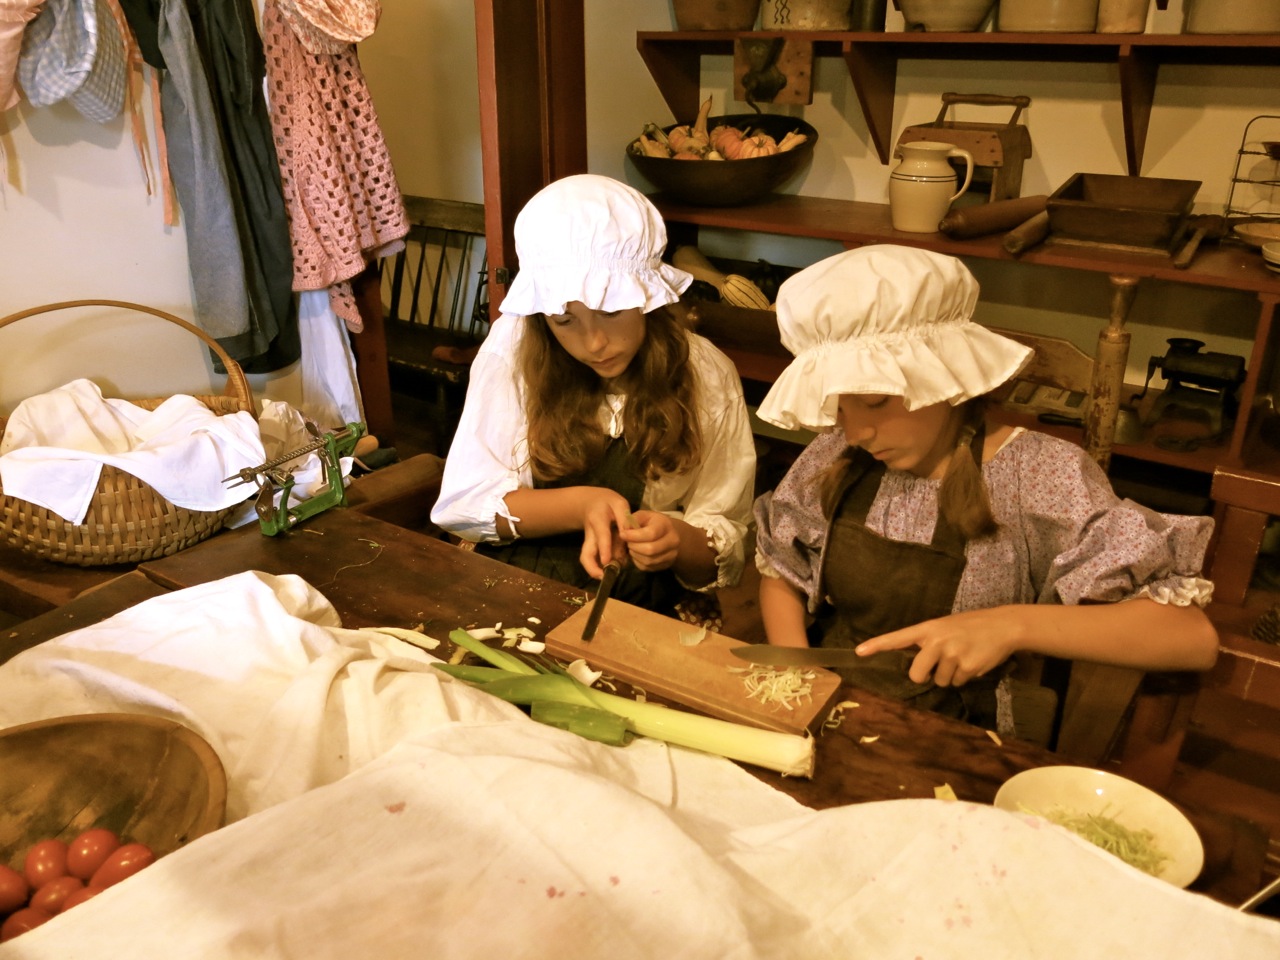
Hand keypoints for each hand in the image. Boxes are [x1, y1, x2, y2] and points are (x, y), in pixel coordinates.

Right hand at [577, 490, 634, 578]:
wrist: (590, 503)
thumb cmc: (607, 502)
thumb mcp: (618, 503)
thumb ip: (624, 518)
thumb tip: (630, 535)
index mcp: (598, 520)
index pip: (601, 536)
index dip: (604, 549)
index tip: (607, 562)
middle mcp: (591, 534)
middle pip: (586, 554)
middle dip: (592, 568)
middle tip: (603, 578)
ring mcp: (590, 542)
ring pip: (587, 559)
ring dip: (596, 570)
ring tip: (610, 576)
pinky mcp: (592, 547)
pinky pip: (592, 559)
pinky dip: (600, 567)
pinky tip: (613, 569)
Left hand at [617, 510, 680, 571]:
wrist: (668, 534)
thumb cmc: (652, 523)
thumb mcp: (643, 515)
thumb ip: (633, 520)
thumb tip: (624, 531)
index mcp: (666, 525)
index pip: (651, 534)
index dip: (634, 536)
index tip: (622, 535)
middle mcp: (673, 541)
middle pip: (650, 550)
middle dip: (634, 547)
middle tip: (628, 542)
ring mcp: (671, 555)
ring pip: (648, 561)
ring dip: (635, 555)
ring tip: (632, 547)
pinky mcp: (666, 564)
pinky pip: (648, 567)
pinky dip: (638, 562)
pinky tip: (637, 554)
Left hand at [854, 607, 1020, 686]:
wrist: (1003, 625)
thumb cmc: (970, 626)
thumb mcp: (945, 626)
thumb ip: (928, 642)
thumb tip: (914, 667)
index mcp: (928, 628)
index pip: (898, 638)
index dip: (877, 646)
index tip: (859, 652)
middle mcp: (937, 641)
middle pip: (916, 674)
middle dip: (924, 676)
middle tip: (937, 666)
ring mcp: (952, 654)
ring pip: (939, 681)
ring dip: (949, 675)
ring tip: (963, 656)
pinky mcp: (967, 667)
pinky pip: (957, 682)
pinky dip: (964, 677)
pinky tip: (973, 661)